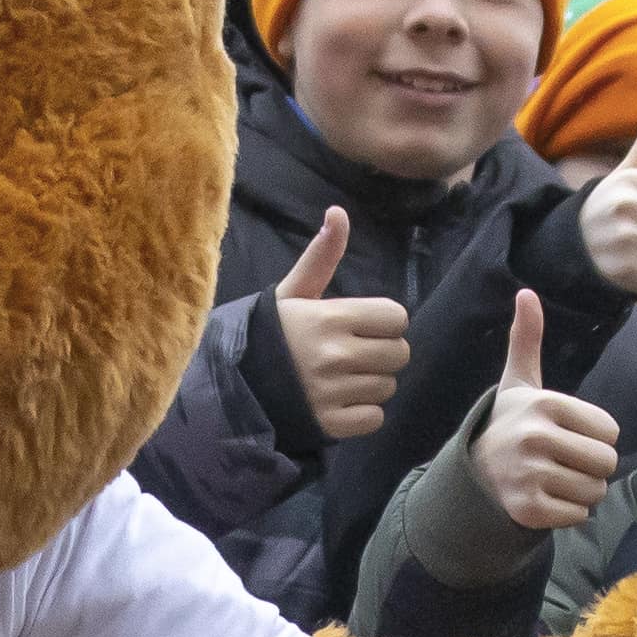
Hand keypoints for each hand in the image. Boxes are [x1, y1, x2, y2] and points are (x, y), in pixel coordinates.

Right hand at [272, 206, 407, 439]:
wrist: (237, 384)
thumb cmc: (273, 333)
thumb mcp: (293, 292)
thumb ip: (321, 255)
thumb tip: (338, 212)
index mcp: (330, 317)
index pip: (397, 318)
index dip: (384, 321)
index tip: (363, 326)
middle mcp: (335, 355)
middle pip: (399, 354)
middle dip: (382, 352)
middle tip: (355, 353)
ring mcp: (332, 392)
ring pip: (388, 387)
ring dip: (372, 383)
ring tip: (342, 378)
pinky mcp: (330, 424)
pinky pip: (375, 419)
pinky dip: (363, 413)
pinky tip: (340, 402)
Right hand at [476, 289, 621, 533]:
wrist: (473, 472)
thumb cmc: (510, 424)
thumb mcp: (519, 382)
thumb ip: (527, 338)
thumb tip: (526, 293)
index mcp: (544, 404)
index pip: (610, 431)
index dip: (594, 436)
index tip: (566, 435)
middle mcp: (535, 437)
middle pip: (606, 462)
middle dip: (592, 467)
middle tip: (564, 462)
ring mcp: (529, 475)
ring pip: (594, 492)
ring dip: (582, 492)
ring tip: (554, 479)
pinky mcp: (527, 509)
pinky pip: (578, 516)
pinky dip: (568, 514)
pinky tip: (545, 499)